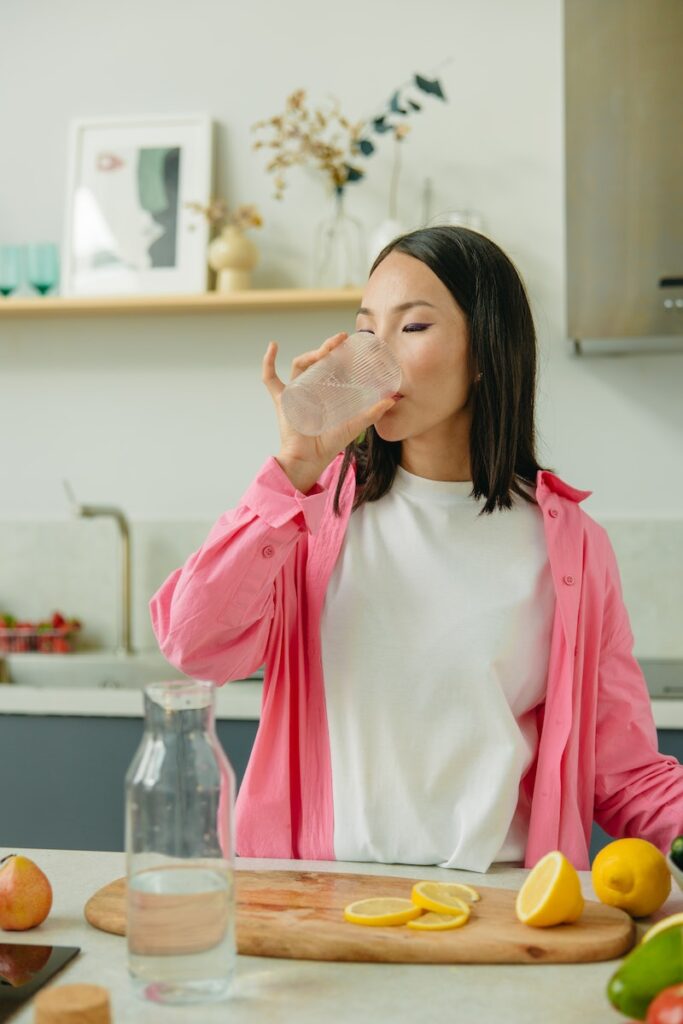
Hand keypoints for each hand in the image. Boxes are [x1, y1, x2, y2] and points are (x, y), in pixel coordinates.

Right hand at [262, 332, 396, 493]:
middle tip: (340, 340)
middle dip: (327, 348)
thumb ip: (372, 412)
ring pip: (300, 364)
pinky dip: (268, 361)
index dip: (339, 353)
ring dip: (311, 353)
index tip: (350, 342)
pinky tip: (273, 345)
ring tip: (324, 350)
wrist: (310, 458)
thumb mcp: (355, 425)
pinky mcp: (282, 399)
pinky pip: (270, 378)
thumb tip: (391, 399)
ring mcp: (295, 392)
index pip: (332, 366)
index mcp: (326, 392)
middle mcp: (310, 388)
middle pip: (316, 361)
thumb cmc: (330, 444)